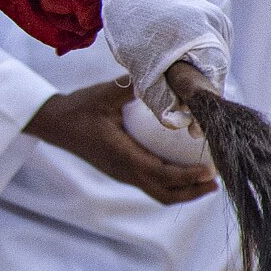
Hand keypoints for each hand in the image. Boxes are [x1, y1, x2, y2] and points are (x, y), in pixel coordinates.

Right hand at [26, 78, 217, 204]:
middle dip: (193, 191)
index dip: (187, 175)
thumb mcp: (103, 94)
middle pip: (164, 193)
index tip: (209, 170)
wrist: (54, 123)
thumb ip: (131, 87)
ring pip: (158, 192)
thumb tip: (161, 78)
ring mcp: (122, 174)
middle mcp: (124, 170)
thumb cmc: (79, 108)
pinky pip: (150, 185)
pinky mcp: (120, 172)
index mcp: (121, 154)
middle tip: (216, 181)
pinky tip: (180, 170)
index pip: (160, 173)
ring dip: (184, 191)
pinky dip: (171, 183)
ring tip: (205, 181)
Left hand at [99, 0, 230, 124]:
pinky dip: (190, 61)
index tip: (190, 131)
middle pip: (213, 76)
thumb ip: (161, 100)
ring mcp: (216, 20)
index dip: (201, 111)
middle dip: (191, 94)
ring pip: (210, 65)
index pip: (213, 86)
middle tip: (168, 104)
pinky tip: (169, 59)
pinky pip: (206, 50)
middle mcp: (217, 26)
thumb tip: (180, 126)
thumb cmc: (131, 22)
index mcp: (204, 36)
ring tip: (161, 76)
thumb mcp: (141, 67)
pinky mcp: (211, 17)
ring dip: (190, 77)